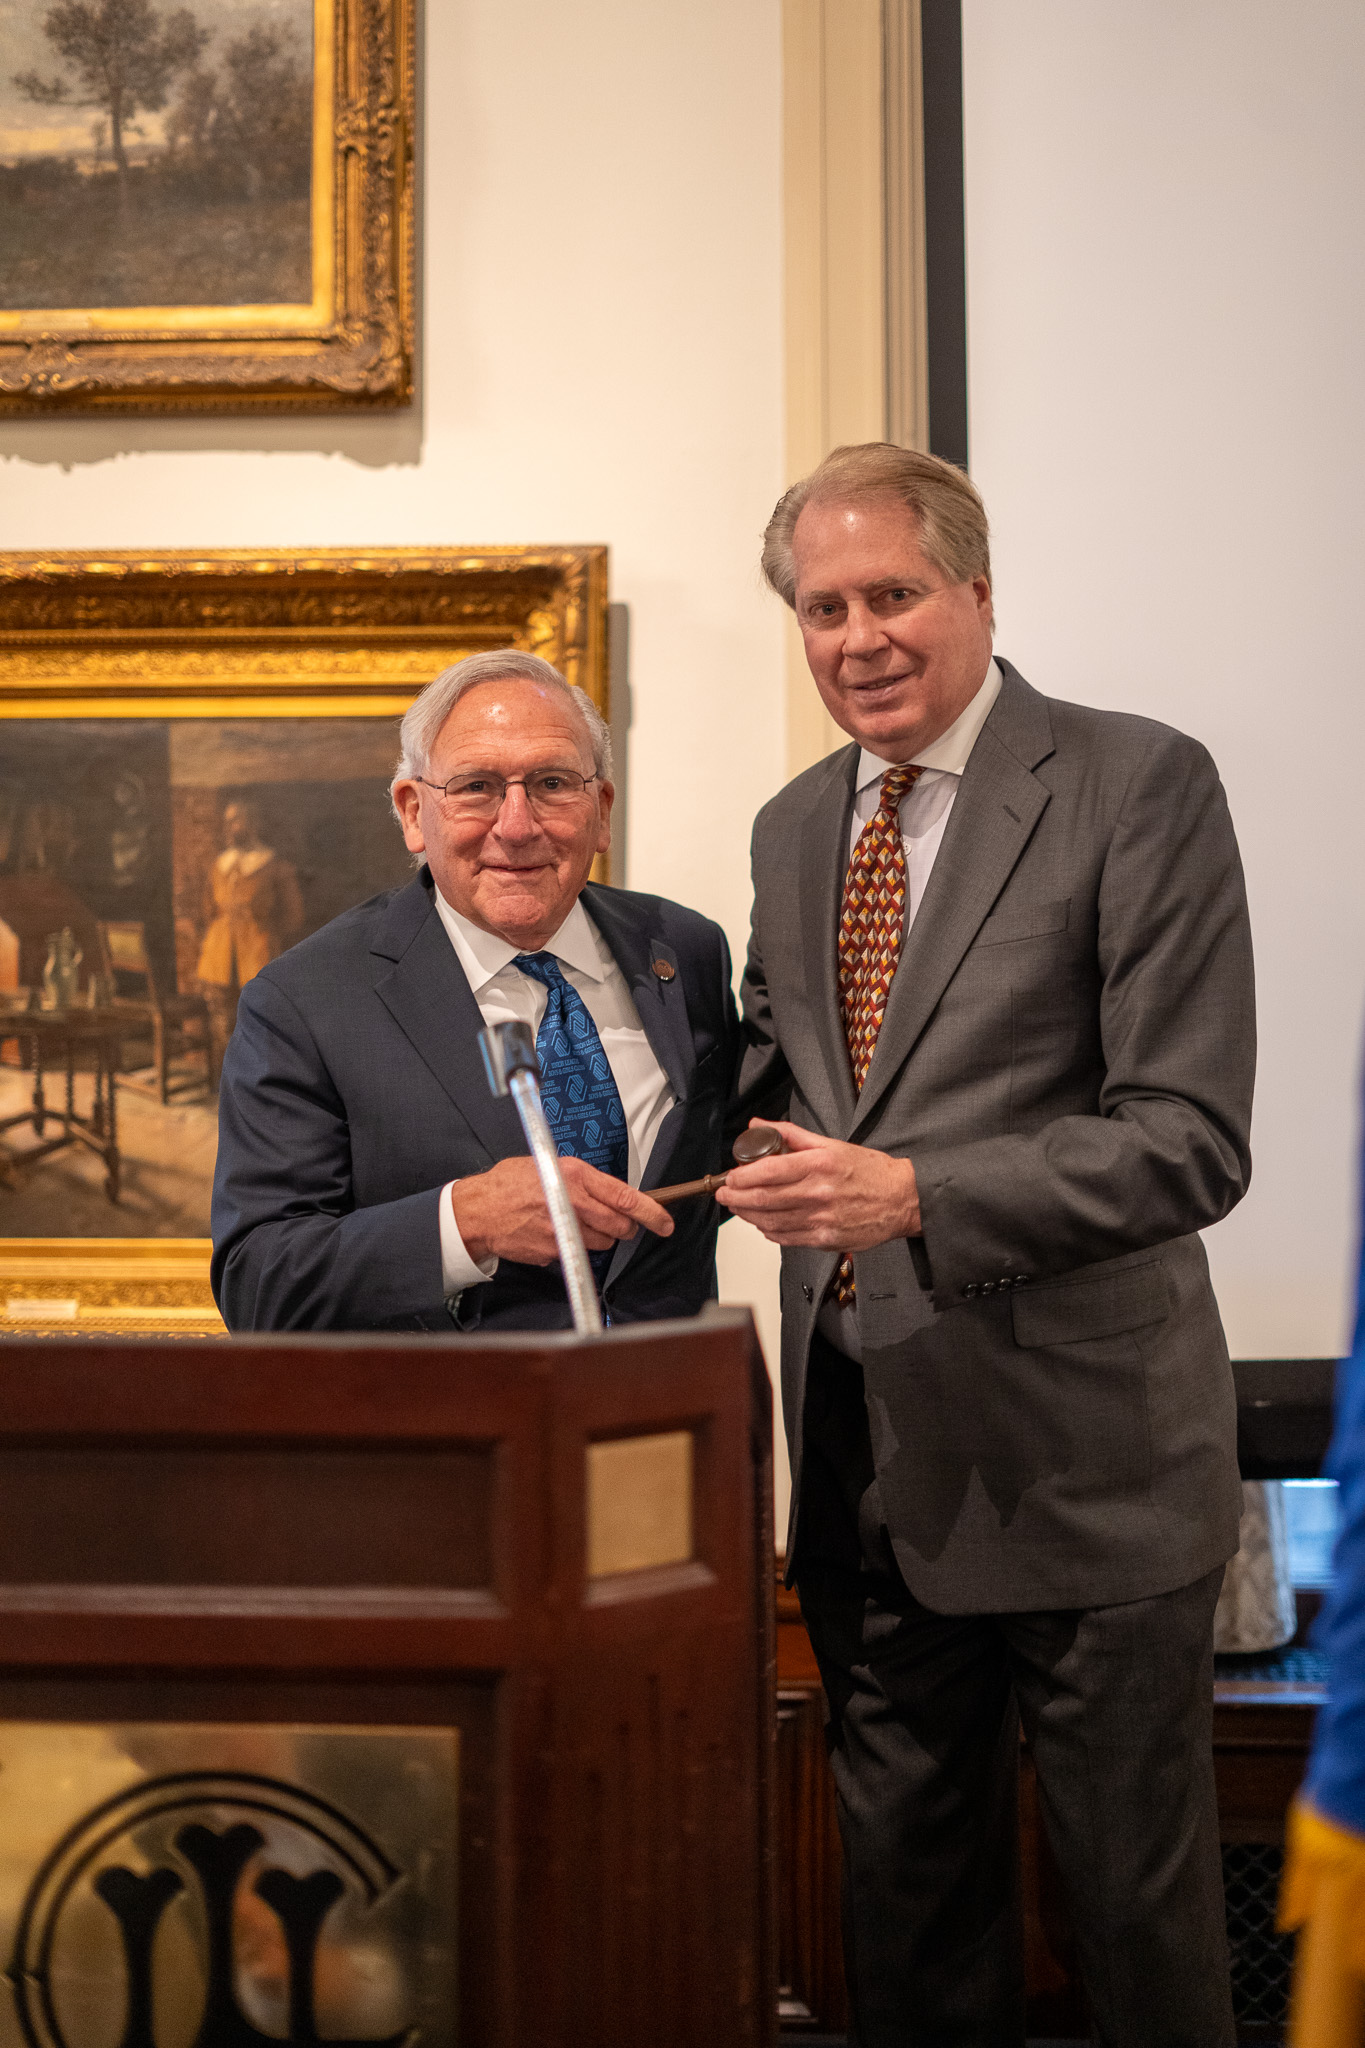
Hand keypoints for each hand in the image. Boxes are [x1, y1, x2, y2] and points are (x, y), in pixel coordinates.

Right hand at [451, 1156, 673, 1266]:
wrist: (480, 1211)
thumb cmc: (510, 1184)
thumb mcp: (549, 1164)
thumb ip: (582, 1178)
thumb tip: (608, 1190)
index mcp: (575, 1176)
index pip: (626, 1198)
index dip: (652, 1213)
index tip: (665, 1222)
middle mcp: (573, 1203)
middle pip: (621, 1225)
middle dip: (626, 1226)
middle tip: (618, 1222)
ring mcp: (564, 1231)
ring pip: (604, 1242)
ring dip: (600, 1237)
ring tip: (578, 1224)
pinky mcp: (555, 1251)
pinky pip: (580, 1253)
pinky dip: (576, 1247)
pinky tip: (559, 1233)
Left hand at [715, 1120, 920, 1248]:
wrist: (902, 1200)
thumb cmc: (869, 1171)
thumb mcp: (831, 1144)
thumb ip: (791, 1135)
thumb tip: (759, 1125)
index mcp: (819, 1165)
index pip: (770, 1171)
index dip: (743, 1176)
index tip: (730, 1177)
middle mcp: (819, 1193)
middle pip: (765, 1198)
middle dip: (737, 1198)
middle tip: (724, 1194)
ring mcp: (821, 1219)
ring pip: (772, 1221)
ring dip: (749, 1215)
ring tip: (739, 1207)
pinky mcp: (825, 1239)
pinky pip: (788, 1237)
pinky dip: (769, 1231)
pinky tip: (763, 1223)